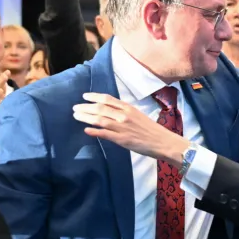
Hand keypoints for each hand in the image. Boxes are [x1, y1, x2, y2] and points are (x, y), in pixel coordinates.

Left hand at [74, 93, 189, 163]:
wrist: (163, 142)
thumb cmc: (152, 130)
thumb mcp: (138, 116)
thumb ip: (124, 112)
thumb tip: (109, 111)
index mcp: (128, 108)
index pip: (108, 99)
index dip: (94, 96)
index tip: (84, 96)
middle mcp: (124, 115)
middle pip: (100, 108)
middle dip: (85, 107)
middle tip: (75, 108)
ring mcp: (122, 127)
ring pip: (100, 120)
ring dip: (86, 117)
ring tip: (76, 116)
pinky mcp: (122, 139)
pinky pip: (105, 134)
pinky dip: (94, 132)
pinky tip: (86, 130)